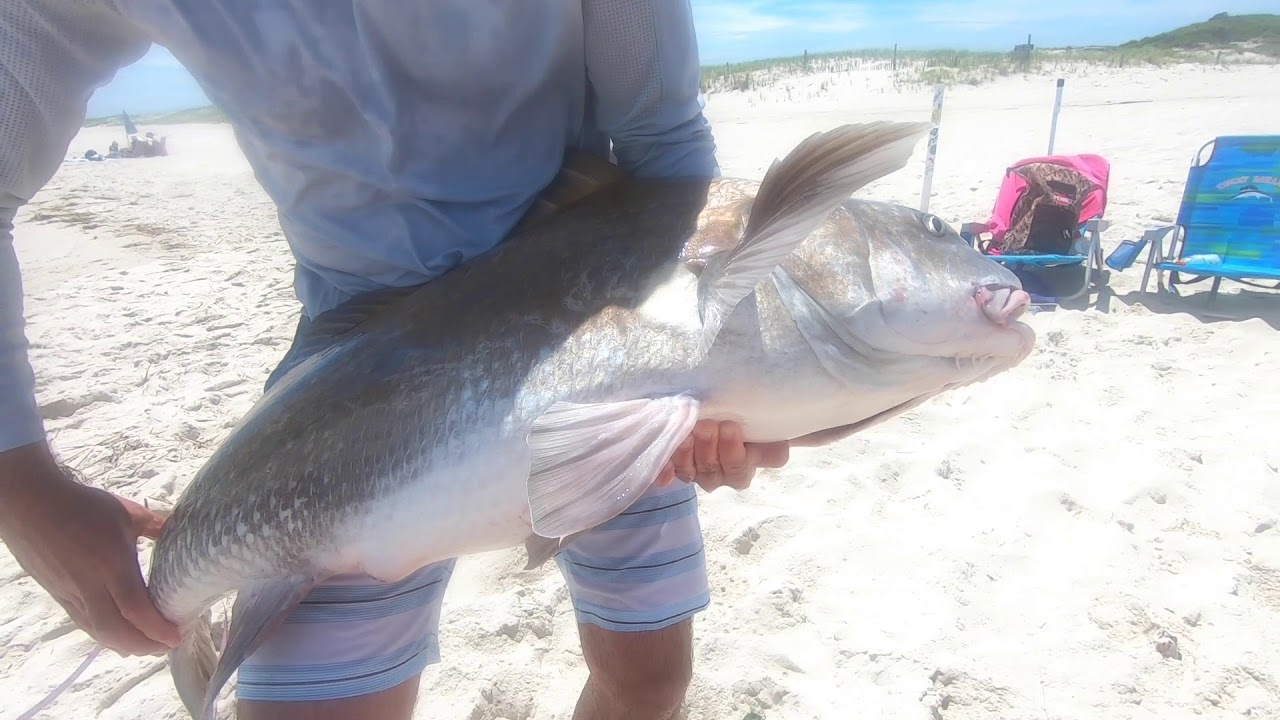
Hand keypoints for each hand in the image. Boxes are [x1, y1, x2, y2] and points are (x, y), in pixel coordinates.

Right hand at [0, 442, 180, 655]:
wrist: (31, 506)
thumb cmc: (82, 506)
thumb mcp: (126, 513)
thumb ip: (155, 525)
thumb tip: (179, 529)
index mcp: (112, 566)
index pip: (137, 609)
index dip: (157, 629)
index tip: (176, 636)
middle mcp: (91, 587)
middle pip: (117, 630)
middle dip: (144, 646)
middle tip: (165, 647)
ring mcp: (71, 594)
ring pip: (98, 631)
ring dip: (124, 645)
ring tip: (145, 647)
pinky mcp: (58, 595)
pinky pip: (84, 623)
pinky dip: (103, 635)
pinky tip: (116, 637)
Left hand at [658, 420, 789, 492]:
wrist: (724, 410)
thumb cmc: (748, 420)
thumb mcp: (764, 430)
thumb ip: (772, 446)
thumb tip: (778, 453)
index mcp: (742, 470)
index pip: (739, 471)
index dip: (734, 453)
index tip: (730, 427)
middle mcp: (717, 476)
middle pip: (712, 471)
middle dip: (708, 447)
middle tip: (707, 424)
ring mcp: (694, 471)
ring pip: (690, 471)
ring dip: (686, 454)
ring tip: (686, 432)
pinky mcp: (673, 464)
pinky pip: (668, 470)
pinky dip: (665, 469)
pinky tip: (663, 471)